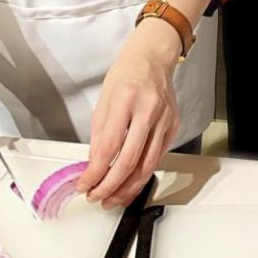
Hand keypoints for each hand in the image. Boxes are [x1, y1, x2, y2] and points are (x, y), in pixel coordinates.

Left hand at [76, 20, 181, 209]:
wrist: (153, 58)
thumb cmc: (126, 74)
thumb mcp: (103, 100)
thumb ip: (99, 135)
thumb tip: (94, 165)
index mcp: (125, 99)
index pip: (109, 146)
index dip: (95, 172)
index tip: (84, 184)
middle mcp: (148, 110)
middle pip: (129, 160)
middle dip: (110, 186)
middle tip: (97, 197)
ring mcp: (165, 119)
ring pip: (147, 165)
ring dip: (128, 188)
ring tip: (112, 199)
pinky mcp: (174, 126)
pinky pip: (158, 158)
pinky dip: (142, 175)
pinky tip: (130, 184)